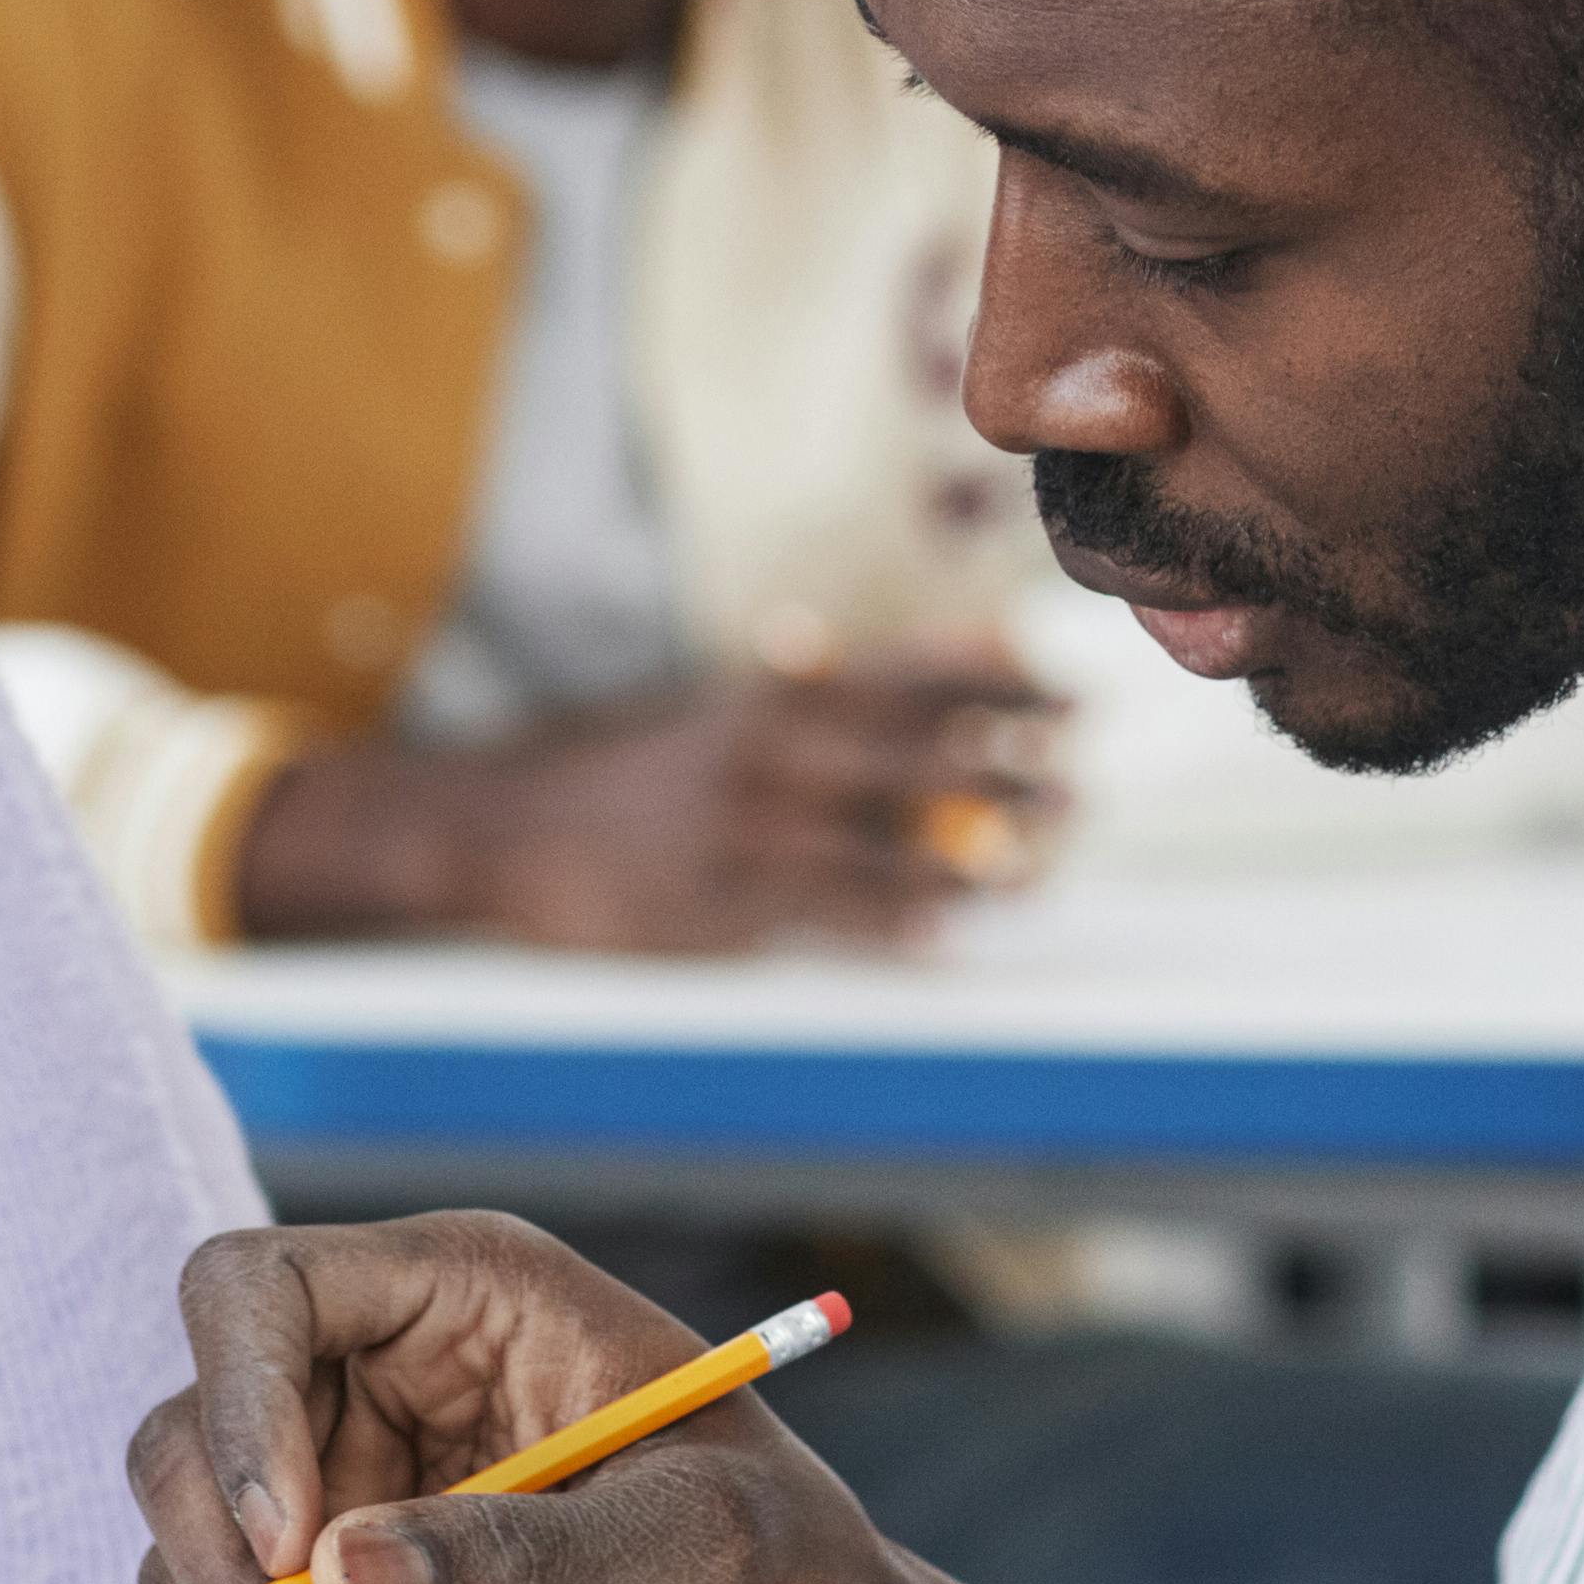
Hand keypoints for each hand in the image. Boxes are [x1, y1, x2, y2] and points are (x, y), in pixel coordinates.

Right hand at [119, 1213, 1180, 1583]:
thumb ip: (530, 1549)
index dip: (236, 1399)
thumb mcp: (699, 1540)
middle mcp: (380, 1390)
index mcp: (463, 1300)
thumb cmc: (789, 1578)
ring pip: (191, 1568)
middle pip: (186, 1440)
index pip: (257, 1290)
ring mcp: (352, 1512)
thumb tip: (346, 1576)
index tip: (290, 1539)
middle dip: (234, 1579)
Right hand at [228, 644, 1067, 953]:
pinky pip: (828, 910)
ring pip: (888, 837)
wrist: (503, 823)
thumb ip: (779, 689)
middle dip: (1010, 766)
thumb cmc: (613, 769)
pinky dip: (893, 922)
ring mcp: (750, 824)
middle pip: (920, 751)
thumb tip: (835, 648)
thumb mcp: (700, 709)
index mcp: (772, 696)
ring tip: (1041, 866)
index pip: (910, 673)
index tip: (1067, 687)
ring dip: (973, 854)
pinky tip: (946, 935)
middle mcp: (772, 747)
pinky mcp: (724, 897)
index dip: (998, 681)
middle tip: (1080, 781)